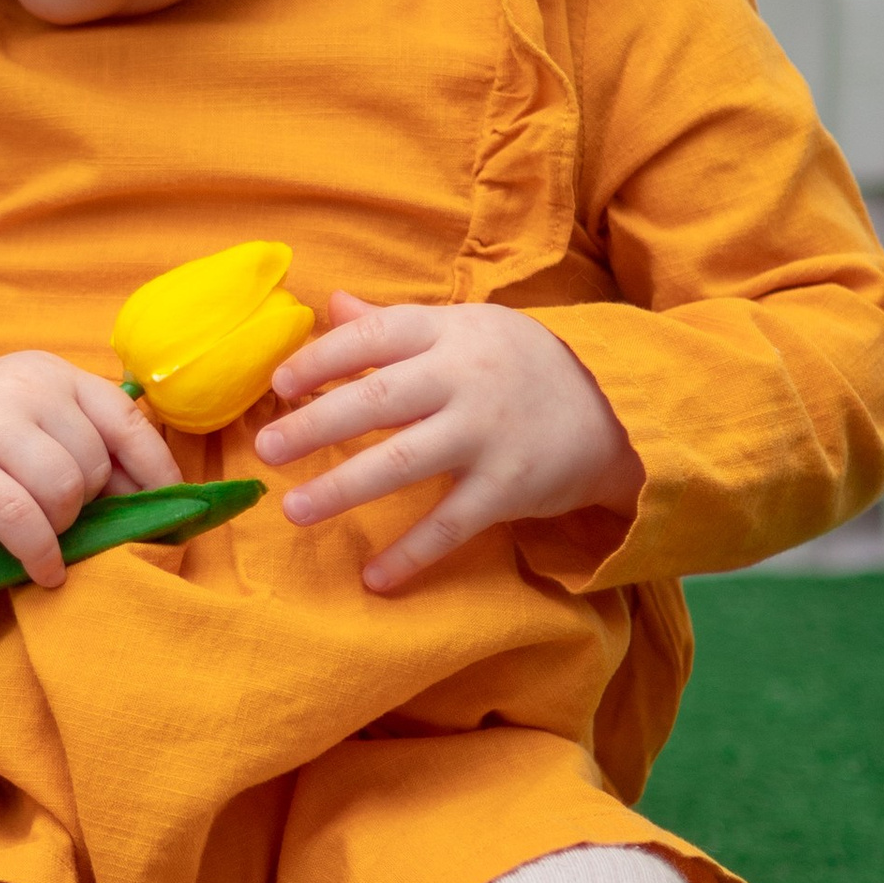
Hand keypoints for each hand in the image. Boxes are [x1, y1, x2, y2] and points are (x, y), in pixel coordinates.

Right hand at [0, 353, 178, 589]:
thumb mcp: (36, 421)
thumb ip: (89, 442)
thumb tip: (157, 498)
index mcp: (52, 373)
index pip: (125, 418)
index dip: (156, 470)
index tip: (170, 509)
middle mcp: (22, 387)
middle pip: (94, 463)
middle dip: (91, 504)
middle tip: (64, 517)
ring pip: (62, 489)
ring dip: (63, 526)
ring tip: (46, 536)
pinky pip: (19, 517)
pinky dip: (40, 551)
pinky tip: (44, 571)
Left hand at [258, 290, 641, 594]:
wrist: (618, 408)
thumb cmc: (519, 365)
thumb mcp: (464, 329)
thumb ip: (395, 324)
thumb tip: (333, 304)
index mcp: (449, 332)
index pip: (374, 337)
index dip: (322, 358)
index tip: (279, 385)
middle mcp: (465, 379)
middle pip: (378, 399)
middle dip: (315, 424)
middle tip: (265, 450)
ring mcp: (487, 434)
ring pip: (403, 461)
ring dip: (343, 488)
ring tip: (294, 510)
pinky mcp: (509, 487)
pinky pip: (451, 524)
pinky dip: (411, 554)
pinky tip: (373, 579)